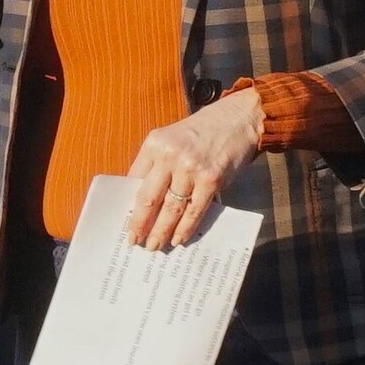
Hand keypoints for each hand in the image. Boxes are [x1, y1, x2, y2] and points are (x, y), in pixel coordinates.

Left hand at [124, 88, 268, 249]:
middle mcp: (169, 155)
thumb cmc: (204, 130)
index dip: (128, 205)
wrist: (239, 118)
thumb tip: (148, 202)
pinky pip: (194, 210)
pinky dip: (185, 228)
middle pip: (148, 198)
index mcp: (154, 144)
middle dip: (140, 224)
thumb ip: (158, 164)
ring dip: (161, 231)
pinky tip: (178, 238)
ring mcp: (190, 168)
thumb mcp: (172, 138)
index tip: (125, 222)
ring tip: (154, 246)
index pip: (134, 181)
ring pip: (170, 209)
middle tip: (134, 242)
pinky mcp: (211, 179)